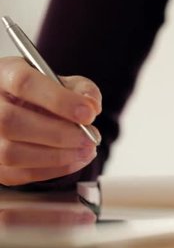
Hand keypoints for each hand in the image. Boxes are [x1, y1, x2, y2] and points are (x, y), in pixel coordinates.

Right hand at [0, 57, 100, 185]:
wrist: (27, 110)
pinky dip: (52, 170)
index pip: (23, 83)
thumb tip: (92, 106)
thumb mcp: (65, 82)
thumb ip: (83, 90)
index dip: (59, 100)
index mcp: (2, 73)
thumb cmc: (46, 95)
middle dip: (59, 134)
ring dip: (57, 156)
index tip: (90, 114)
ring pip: (10, 153)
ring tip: (87, 150)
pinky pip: (17, 174)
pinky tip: (76, 160)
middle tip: (90, 138)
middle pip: (11, 121)